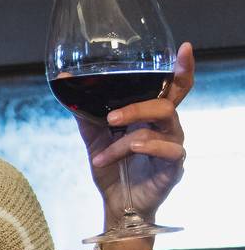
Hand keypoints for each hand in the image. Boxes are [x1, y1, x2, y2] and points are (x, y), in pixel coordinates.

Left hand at [79, 41, 191, 226]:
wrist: (116, 201)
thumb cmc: (112, 165)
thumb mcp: (94, 136)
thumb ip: (85, 111)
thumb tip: (66, 81)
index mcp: (151, 114)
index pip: (173, 87)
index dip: (182, 68)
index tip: (183, 48)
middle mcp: (167, 125)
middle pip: (168, 102)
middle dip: (139, 105)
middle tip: (111, 117)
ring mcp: (173, 144)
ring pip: (160, 126)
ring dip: (127, 137)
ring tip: (103, 152)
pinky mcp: (174, 165)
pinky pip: (169, 150)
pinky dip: (144, 149)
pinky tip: (131, 151)